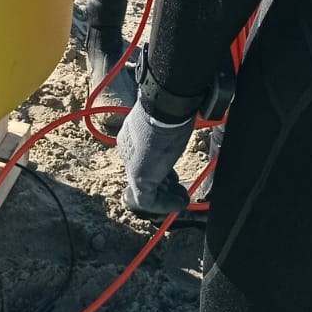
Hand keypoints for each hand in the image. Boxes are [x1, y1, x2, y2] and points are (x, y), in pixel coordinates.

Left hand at [117, 100, 193, 218]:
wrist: (165, 107)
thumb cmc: (169, 110)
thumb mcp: (166, 124)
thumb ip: (167, 136)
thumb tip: (178, 140)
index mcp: (131, 136)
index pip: (145, 160)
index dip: (161, 172)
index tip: (175, 178)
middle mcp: (128, 151)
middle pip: (146, 175)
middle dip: (164, 187)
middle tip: (181, 193)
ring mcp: (132, 165)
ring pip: (146, 190)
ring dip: (166, 198)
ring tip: (183, 200)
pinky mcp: (139, 178)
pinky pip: (149, 200)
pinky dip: (165, 204)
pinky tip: (179, 203)